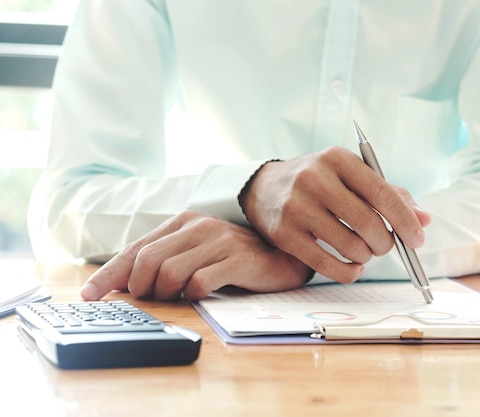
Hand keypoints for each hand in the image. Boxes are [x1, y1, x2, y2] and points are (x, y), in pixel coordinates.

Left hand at [80, 210, 311, 300]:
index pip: (136, 248)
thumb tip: (126, 285)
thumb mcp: (196, 251)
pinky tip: (201, 293)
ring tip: (178, 296)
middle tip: (148, 299)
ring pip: (170, 273)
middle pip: (147, 260)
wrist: (281, 256)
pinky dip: (193, 295)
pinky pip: (200, 283)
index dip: (109, 274)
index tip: (89, 295)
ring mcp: (219, 241)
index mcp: (183, 222)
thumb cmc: (234, 257)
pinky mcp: (237, 259)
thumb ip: (165, 259)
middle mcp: (198, 226)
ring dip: (166, 293)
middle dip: (139, 287)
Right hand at [240, 146, 430, 283]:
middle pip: (368, 223)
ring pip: (349, 246)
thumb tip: (423, 220)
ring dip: (366, 256)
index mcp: (338, 159)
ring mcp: (296, 207)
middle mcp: (314, 179)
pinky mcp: (284, 233)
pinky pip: (326, 265)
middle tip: (386, 246)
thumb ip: (390, 195)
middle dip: (386, 243)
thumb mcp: (352, 176)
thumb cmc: (320, 182)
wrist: (264, 188)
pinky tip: (354, 267)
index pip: (382, 193)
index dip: (405, 220)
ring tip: (365, 251)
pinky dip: (349, 272)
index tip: (417, 239)